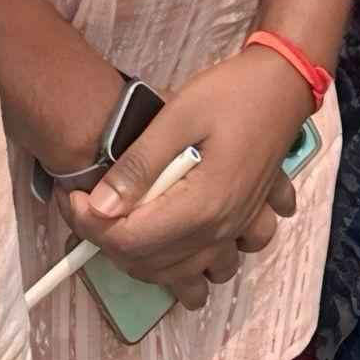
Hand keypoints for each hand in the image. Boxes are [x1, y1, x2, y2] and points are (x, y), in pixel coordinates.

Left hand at [61, 47, 312, 304]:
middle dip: (110, 240)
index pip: (129, 241)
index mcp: (201, 206)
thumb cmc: (232, 93)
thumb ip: (138, 165)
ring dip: (150, 260)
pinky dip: (195, 263)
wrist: (285, 84)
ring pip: (184, 276)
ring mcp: (239, 232)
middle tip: (92, 204)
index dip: (90, 225)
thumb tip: (99, 206)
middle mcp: (221, 231)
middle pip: (150, 264)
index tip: (73, 196)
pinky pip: (219, 264)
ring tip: (132, 224)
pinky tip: (180, 236)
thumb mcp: (178, 115)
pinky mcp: (248, 224)